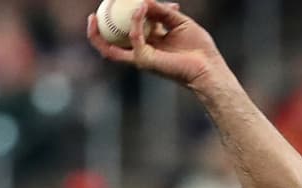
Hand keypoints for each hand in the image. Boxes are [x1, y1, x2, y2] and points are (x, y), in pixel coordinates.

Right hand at [87, 0, 220, 87]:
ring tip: (93, 16)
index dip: (124, 14)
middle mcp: (142, 52)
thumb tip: (144, 1)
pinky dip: (135, 21)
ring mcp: (141, 58)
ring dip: (98, 34)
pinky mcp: (145, 60)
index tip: (127, 1)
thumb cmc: (199, 48)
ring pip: (110, 50)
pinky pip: (134, 38)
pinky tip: (140, 7)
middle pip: (112, 43)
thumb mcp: (180, 22)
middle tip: (97, 10)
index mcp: (150, 44)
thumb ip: (163, 11)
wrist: (208, 67)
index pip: (129, 30)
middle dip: (99, 29)